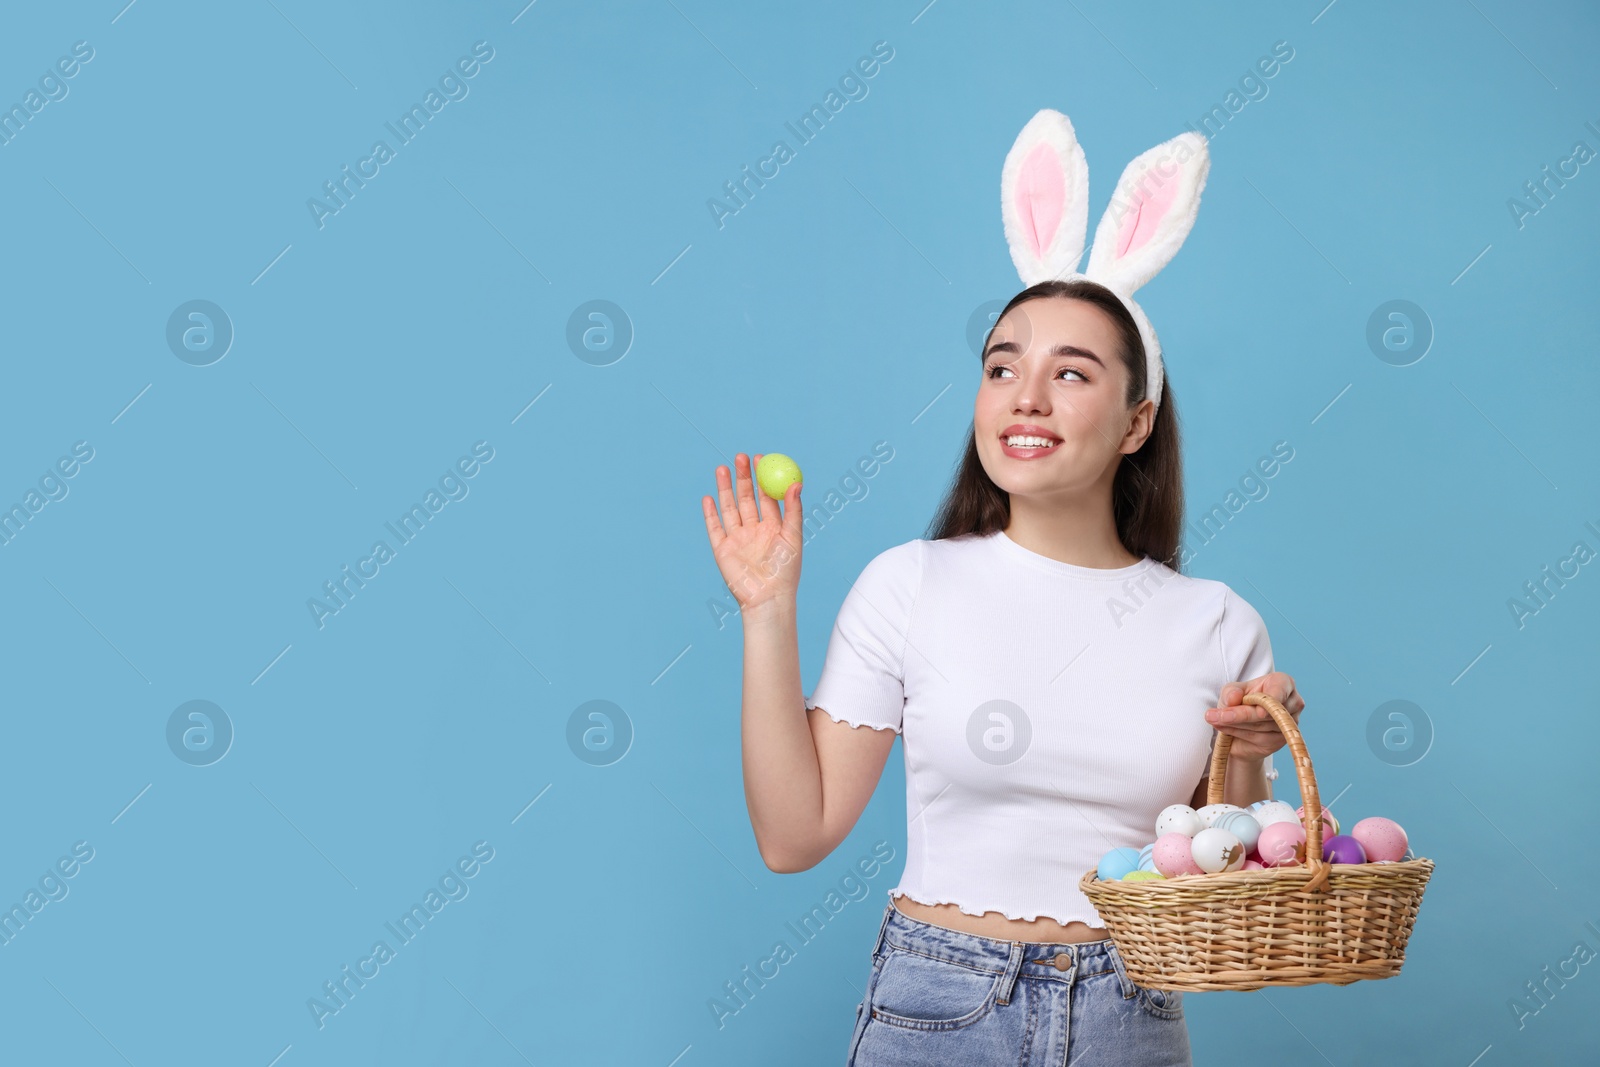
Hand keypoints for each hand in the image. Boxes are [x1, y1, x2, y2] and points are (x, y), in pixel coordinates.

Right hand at [702, 453, 803, 611]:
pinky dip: (710, 513)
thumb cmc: (786, 571)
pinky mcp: (722, 550)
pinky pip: (714, 528)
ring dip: (725, 489)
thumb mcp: (793, 536)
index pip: (766, 496)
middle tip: (740, 457)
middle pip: (746, 498)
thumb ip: (793, 510)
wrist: (768, 598)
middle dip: (742, 477)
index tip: (760, 458)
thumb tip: (796, 483)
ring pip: (729, 508)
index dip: (762, 477)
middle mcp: (754, 530)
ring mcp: (737, 539)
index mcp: (773, 527)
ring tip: (722, 468)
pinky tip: (708, 497)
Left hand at [1204, 672, 1303, 762]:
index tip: (1260, 711)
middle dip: (1241, 714)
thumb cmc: (1238, 703)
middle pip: (1269, 710)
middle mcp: (1292, 702)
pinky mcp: (1282, 740)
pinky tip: (1227, 730)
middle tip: (1216, 716)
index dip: (1273, 697)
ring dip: (1236, 724)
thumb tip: (1234, 697)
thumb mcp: (1229, 693)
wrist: (1238, 730)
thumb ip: (1230, 692)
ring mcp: (1288, 723)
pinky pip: (1260, 738)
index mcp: (1282, 683)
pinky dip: (1240, 734)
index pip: (1282, 686)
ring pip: (1262, 725)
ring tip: (1217, 720)